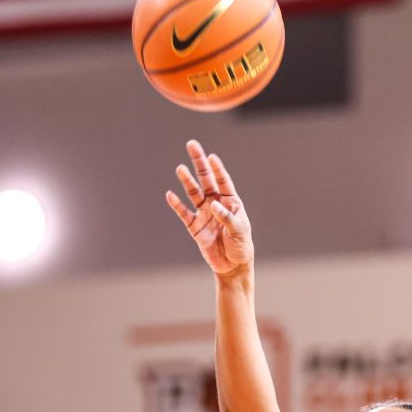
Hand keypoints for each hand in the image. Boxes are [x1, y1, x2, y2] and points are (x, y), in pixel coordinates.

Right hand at [165, 140, 253, 277]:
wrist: (232, 266)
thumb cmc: (241, 246)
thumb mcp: (239, 231)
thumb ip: (227, 218)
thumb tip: (214, 205)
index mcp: (231, 202)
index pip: (223, 181)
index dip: (217, 169)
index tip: (211, 157)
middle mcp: (216, 204)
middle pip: (206, 180)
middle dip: (199, 163)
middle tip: (192, 145)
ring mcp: (204, 214)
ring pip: (193, 193)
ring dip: (187, 181)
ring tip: (180, 168)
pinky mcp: (194, 227)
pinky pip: (184, 213)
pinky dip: (177, 205)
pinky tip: (170, 195)